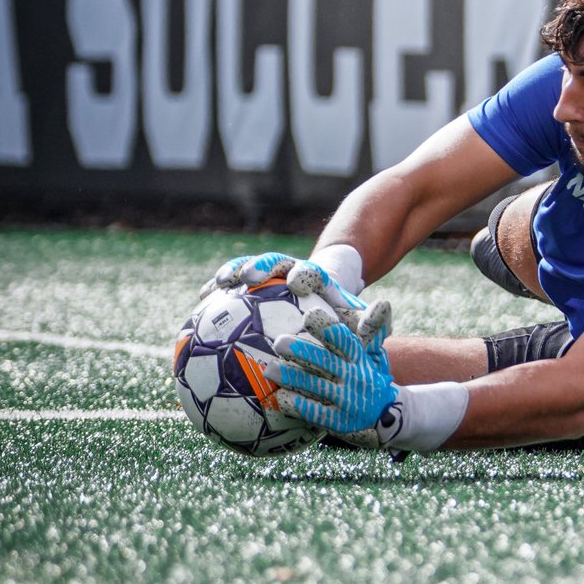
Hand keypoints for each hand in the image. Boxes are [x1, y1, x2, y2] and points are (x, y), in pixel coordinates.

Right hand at [199, 246, 365, 326]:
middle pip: (276, 262)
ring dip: (233, 270)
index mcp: (315, 277)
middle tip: (250, 276)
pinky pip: (231, 280)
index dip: (304, 275)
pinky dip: (217, 286)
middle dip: (263, 266)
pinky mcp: (250, 280)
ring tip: (217, 284)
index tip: (297, 283)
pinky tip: (200, 300)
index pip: (311, 272)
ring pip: (249, 265)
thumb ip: (369, 322)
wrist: (320, 288)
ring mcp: (268, 272)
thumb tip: (382, 316)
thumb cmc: (337, 309)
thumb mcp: (355, 316)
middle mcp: (289, 269)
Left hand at [265, 300, 398, 435]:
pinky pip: (316, 412)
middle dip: (302, 351)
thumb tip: (382, 302)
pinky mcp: (341, 421)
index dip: (327, 329)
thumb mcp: (374, 355)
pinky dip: (298, 404)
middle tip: (279, 342)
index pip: (345, 341)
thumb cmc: (369, 377)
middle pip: (326, 362)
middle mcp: (354, 377)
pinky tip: (280, 397)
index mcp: (360, 358)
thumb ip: (369, 332)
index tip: (309, 315)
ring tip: (270, 370)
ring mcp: (348, 400)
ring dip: (292, 378)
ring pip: (316, 386)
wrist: (389, 416)